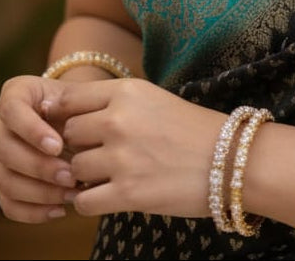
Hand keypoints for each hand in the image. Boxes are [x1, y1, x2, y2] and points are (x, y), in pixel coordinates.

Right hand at [0, 75, 79, 221]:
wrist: (75, 116)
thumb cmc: (80, 103)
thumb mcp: (80, 97)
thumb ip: (77, 108)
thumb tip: (82, 133)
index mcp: (14, 93)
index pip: (12, 110)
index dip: (31, 131)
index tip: (58, 146)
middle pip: (5, 150)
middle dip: (39, 167)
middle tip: (71, 177)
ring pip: (5, 180)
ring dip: (40, 192)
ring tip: (72, 194)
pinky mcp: (2, 181)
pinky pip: (8, 203)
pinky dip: (34, 211)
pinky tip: (60, 210)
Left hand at [46, 77, 227, 218]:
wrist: (231, 160)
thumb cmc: (192, 129)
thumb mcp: (152, 99)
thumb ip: (113, 102)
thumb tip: (63, 111)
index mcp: (127, 91)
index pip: (69, 99)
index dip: (64, 116)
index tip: (72, 127)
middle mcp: (119, 120)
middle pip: (68, 134)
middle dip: (79, 146)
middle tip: (99, 153)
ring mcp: (122, 157)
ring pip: (74, 169)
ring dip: (86, 176)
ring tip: (109, 175)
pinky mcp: (127, 193)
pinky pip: (83, 202)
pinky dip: (89, 202)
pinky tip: (107, 195)